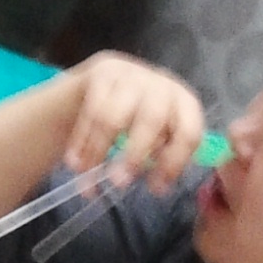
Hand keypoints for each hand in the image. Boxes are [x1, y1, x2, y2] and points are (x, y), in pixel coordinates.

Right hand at [58, 53, 207, 193]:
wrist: (99, 86)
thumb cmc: (134, 120)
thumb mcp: (156, 135)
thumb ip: (161, 154)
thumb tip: (159, 185)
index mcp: (184, 103)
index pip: (188, 133)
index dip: (173, 163)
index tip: (155, 189)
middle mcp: (161, 84)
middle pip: (152, 120)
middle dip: (134, 154)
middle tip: (119, 183)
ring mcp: (132, 74)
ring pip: (114, 117)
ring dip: (98, 150)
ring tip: (86, 176)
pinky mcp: (104, 72)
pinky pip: (91, 111)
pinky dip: (81, 141)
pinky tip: (75, 162)